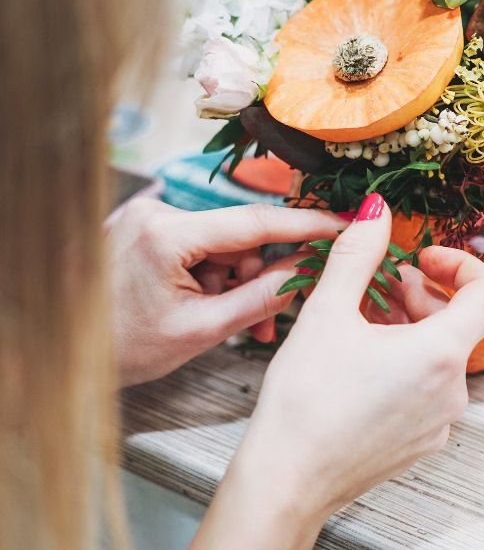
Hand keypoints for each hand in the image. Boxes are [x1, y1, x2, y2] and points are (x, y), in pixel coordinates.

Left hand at [108, 197, 344, 385]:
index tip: (341, 223)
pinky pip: (202, 243)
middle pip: (239, 234)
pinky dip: (216, 273)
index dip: (304, 223)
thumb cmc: (121, 348)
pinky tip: (215, 302)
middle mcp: (157, 211)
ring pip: (222, 242)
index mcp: (166, 234)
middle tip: (273, 315)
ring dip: (238, 279)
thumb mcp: (201, 330)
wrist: (64, 352)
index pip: (253, 221)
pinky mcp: (149, 224)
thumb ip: (261, 296)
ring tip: (237, 321)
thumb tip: (307, 270)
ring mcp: (150, 215)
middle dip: (260, 273)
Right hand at [193, 194, 483, 549]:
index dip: (461, 264)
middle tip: (381, 286)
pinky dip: (405, 361)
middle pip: (460, 322)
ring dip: (410, 326)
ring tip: (363, 320)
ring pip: (440, 354)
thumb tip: (378, 209)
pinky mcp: (421, 441)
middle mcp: (452, 391)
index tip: (422, 259)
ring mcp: (439, 421)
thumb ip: (358, 253)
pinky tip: (362, 359)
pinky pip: (428, 386)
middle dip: (423, 293)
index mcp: (440, 354)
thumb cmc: (305, 400)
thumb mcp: (328, 311)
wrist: (285, 481)